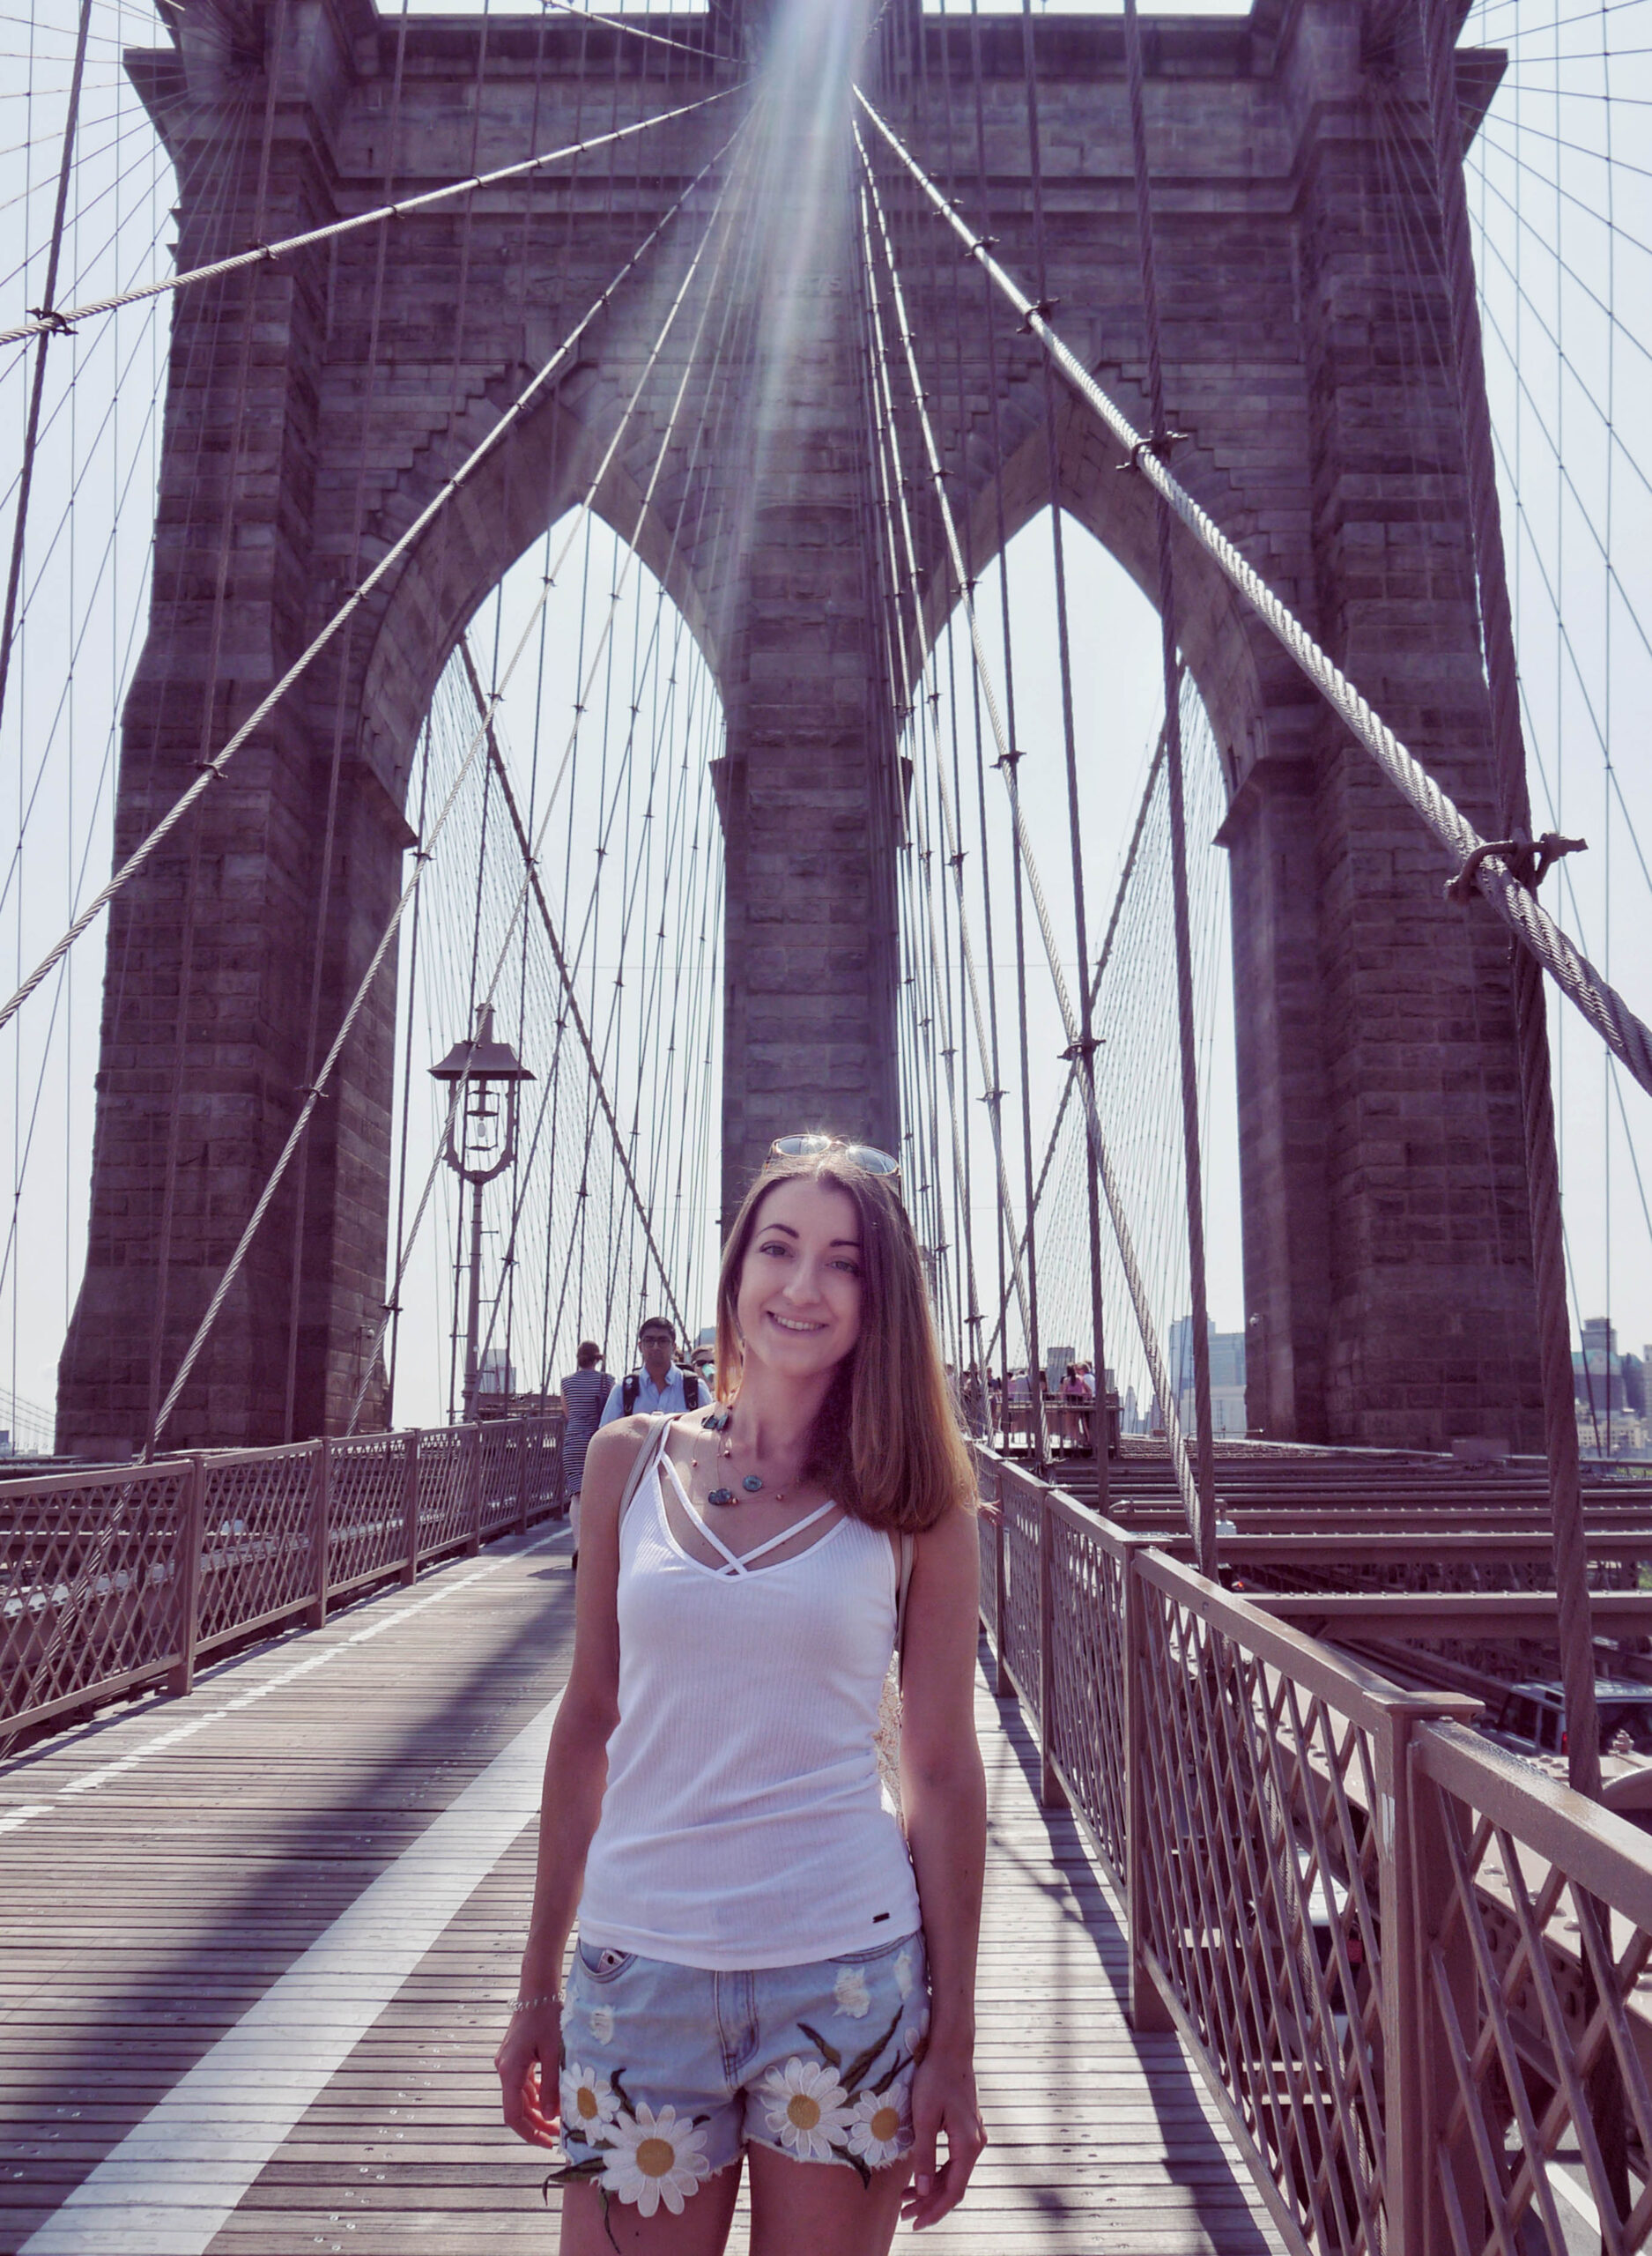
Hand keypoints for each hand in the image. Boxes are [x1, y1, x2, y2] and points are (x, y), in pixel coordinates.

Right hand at [495, 1999, 563, 2148]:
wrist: (538, 1988)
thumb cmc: (547, 2016)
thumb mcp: (554, 2053)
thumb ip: (552, 2085)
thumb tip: (552, 2116)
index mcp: (510, 2071)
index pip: (513, 2115)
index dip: (528, 2133)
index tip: (547, 2144)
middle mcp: (504, 2069)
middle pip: (517, 2108)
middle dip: (537, 2124)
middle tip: (558, 2136)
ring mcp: (508, 2062)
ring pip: (521, 2096)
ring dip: (538, 2110)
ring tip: (559, 2121)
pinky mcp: (515, 2056)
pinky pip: (524, 2083)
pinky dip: (537, 2095)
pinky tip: (552, 2098)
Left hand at [901, 2049, 984, 2229]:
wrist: (951, 2049)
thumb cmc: (935, 2079)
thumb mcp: (924, 2118)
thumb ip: (924, 2155)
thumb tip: (922, 2191)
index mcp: (968, 2145)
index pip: (954, 2191)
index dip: (934, 2210)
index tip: (915, 2222)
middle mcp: (976, 2144)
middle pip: (954, 2185)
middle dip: (930, 2203)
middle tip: (905, 2215)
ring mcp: (973, 2136)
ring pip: (954, 2174)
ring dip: (932, 2189)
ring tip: (906, 2199)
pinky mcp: (967, 2129)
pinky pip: (954, 2160)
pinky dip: (937, 2173)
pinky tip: (920, 2177)